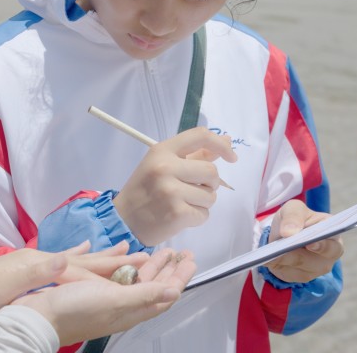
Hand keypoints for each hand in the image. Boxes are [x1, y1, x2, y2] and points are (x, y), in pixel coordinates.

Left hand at [0, 241, 146, 322]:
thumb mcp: (9, 284)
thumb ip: (40, 272)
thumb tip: (69, 258)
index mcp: (40, 263)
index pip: (81, 268)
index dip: (107, 273)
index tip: (134, 272)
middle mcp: (43, 259)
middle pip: (84, 259)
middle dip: (112, 259)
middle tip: (140, 252)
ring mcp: (37, 263)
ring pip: (77, 259)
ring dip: (101, 256)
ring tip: (122, 247)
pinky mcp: (30, 269)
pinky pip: (62, 260)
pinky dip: (77, 255)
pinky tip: (84, 249)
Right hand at [14, 248, 196, 345]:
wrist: (37, 316)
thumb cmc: (75, 310)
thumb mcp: (115, 301)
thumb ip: (145, 295)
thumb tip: (174, 292)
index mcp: (131, 311)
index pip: (164, 295)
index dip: (179, 278)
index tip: (191, 260)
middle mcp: (122, 306)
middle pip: (154, 287)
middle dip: (170, 270)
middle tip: (182, 252)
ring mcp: (107, 299)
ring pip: (138, 281)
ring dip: (152, 266)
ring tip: (163, 250)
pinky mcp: (92, 291)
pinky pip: (119, 278)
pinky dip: (130, 266)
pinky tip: (130, 258)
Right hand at [114, 127, 236, 245]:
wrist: (124, 220)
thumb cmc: (145, 190)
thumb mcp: (163, 165)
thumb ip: (194, 154)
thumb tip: (227, 141)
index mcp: (162, 150)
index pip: (200, 135)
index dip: (221, 145)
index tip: (231, 157)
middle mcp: (165, 167)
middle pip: (211, 171)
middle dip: (211, 183)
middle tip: (196, 189)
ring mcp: (171, 191)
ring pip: (211, 195)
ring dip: (202, 202)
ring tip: (183, 203)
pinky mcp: (177, 213)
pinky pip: (204, 214)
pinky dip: (197, 217)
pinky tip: (181, 216)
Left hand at [264, 199, 343, 282]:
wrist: (284, 233)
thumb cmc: (295, 218)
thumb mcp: (293, 209)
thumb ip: (293, 216)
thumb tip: (289, 233)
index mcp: (333, 235)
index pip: (333, 245)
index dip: (323, 246)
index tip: (310, 244)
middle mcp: (329, 255)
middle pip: (314, 260)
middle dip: (297, 255)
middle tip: (282, 250)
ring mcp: (317, 268)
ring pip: (298, 267)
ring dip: (283, 260)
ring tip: (269, 254)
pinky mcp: (301, 276)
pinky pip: (288, 273)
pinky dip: (277, 266)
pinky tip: (267, 259)